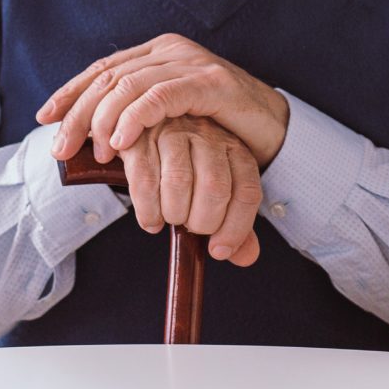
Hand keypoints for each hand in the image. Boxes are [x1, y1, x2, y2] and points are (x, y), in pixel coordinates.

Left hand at [38, 34, 290, 168]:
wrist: (276, 128)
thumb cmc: (219, 128)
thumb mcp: (171, 120)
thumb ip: (138, 119)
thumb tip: (92, 142)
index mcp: (156, 54)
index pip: (103, 68)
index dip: (71, 92)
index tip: (45, 117)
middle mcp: (169, 50)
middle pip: (109, 77)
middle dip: (78, 113)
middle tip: (59, 146)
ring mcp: (190, 62)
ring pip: (129, 85)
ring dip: (104, 121)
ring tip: (94, 153)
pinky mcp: (210, 81)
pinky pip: (162, 96)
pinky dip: (135, 118)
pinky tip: (121, 141)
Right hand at [116, 115, 263, 265]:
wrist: (147, 131)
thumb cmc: (187, 170)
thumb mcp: (216, 192)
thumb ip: (232, 224)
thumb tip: (247, 257)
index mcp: (235, 150)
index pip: (246, 193)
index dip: (235, 229)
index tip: (218, 251)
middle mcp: (209, 136)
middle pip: (215, 187)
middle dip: (202, 222)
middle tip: (190, 228)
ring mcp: (174, 132)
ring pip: (179, 181)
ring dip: (174, 214)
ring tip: (170, 220)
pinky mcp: (141, 136)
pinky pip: (144, 179)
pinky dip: (147, 209)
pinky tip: (151, 221)